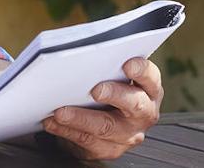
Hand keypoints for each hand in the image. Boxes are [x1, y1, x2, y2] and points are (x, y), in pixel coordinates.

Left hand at [41, 57, 162, 160]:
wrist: (103, 124)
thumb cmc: (108, 89)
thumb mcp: (114, 76)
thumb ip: (107, 65)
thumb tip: (81, 54)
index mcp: (149, 90)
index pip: (151, 78)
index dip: (141, 71)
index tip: (127, 64)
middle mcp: (144, 113)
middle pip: (134, 104)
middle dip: (114, 95)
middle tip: (95, 90)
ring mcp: (128, 134)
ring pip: (105, 127)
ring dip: (80, 118)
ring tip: (60, 111)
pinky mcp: (109, 149)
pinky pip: (87, 141)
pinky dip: (66, 130)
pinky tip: (52, 121)